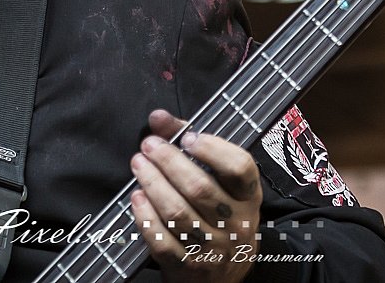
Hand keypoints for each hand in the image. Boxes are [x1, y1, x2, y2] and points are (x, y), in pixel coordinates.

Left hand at [129, 110, 262, 282]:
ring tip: (138, 164)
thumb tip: (158, 117)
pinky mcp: (189, 266)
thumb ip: (189, 142)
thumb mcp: (219, 181)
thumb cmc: (219, 214)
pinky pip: (162, 240)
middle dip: (168, 162)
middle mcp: (235, 222)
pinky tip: (137, 197)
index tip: (188, 138)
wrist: (223, 274)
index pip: (240, 168)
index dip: (212, 149)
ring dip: (152, 183)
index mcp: (247, 196)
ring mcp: (213, 247)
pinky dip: (146, 216)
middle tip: (148, 145)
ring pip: (177, 212)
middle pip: (199, 188)